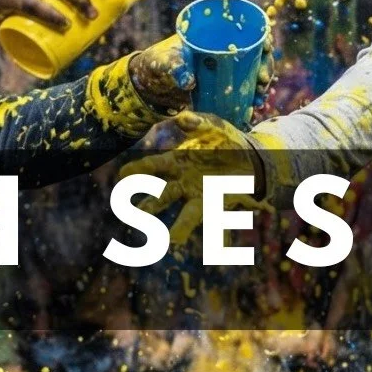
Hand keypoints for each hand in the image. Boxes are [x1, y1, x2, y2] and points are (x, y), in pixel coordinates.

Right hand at [119, 112, 272, 243]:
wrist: (249, 157)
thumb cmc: (221, 140)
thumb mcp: (210, 126)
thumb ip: (196, 122)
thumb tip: (185, 118)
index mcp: (178, 163)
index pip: (154, 167)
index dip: (138, 171)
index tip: (123, 177)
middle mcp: (185, 184)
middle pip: (165, 196)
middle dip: (152, 205)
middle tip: (141, 213)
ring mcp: (202, 198)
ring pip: (189, 214)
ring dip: (181, 227)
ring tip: (173, 239)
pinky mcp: (221, 207)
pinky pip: (220, 225)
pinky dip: (221, 240)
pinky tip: (221, 253)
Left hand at [127, 34, 276, 113]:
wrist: (150, 84)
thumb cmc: (156, 63)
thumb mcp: (163, 62)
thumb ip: (173, 67)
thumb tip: (188, 81)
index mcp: (212, 34)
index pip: (246, 29)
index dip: (261, 35)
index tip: (265, 47)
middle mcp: (223, 49)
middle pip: (256, 53)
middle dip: (265, 66)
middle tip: (260, 80)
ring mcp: (225, 68)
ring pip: (253, 72)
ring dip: (261, 84)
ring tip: (258, 97)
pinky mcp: (222, 86)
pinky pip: (243, 88)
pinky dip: (251, 95)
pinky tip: (254, 105)